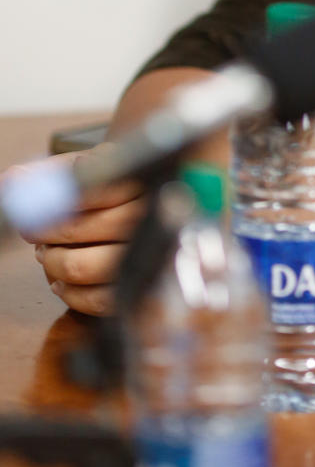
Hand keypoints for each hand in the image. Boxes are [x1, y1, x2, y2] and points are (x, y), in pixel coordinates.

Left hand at [19, 150, 146, 316]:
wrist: (143, 206)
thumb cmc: (107, 187)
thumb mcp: (80, 168)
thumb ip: (47, 174)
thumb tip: (12, 181)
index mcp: (135, 179)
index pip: (88, 188)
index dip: (52, 202)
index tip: (31, 208)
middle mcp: (148, 215)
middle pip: (81, 228)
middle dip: (45, 233)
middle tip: (32, 230)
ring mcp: (149, 253)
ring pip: (85, 267)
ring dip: (55, 263)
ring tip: (47, 254)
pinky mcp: (145, 286)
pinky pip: (98, 299)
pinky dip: (70, 293)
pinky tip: (60, 280)